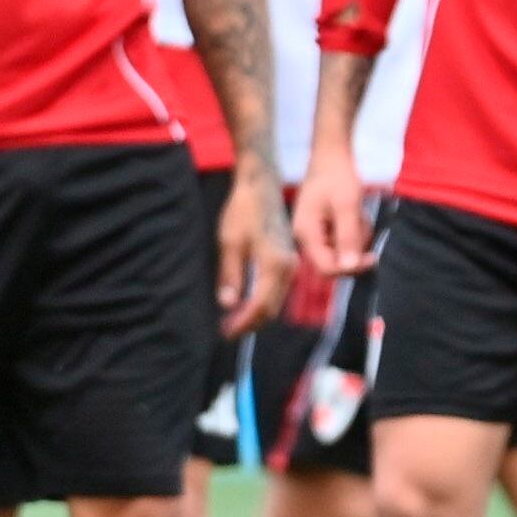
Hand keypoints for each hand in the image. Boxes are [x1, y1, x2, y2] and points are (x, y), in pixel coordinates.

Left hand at [215, 168, 295, 339]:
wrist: (261, 184)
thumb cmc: (243, 210)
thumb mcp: (230, 242)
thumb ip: (230, 276)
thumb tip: (229, 305)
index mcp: (275, 265)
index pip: (261, 306)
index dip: (243, 323)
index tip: (226, 332)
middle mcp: (288, 267)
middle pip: (272, 307)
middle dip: (250, 323)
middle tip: (226, 331)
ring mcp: (290, 262)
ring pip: (275, 299)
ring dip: (256, 313)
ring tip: (233, 320)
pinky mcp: (287, 257)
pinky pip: (277, 288)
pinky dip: (262, 299)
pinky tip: (246, 301)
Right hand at [294, 142, 374, 278]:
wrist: (332, 153)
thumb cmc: (338, 175)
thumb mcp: (347, 205)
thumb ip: (348, 236)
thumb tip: (350, 267)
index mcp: (306, 233)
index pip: (326, 268)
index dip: (351, 268)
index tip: (373, 258)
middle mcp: (306, 237)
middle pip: (334, 262)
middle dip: (354, 248)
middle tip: (364, 224)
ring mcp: (314, 232)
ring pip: (341, 251)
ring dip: (356, 237)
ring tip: (359, 214)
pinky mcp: (323, 227)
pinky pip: (341, 240)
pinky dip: (353, 230)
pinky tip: (355, 213)